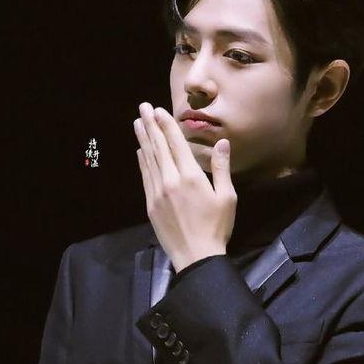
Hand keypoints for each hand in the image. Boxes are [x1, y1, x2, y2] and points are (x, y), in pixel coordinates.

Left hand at [134, 102, 236, 271]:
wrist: (196, 256)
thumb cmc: (217, 227)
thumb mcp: (226, 197)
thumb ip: (221, 168)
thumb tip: (222, 142)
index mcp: (190, 176)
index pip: (175, 143)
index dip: (166, 125)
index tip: (158, 109)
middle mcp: (170, 180)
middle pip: (158, 147)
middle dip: (150, 125)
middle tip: (142, 107)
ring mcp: (157, 192)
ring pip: (148, 160)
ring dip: (143, 139)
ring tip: (137, 123)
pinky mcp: (151, 204)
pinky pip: (145, 177)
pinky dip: (142, 161)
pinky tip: (140, 151)